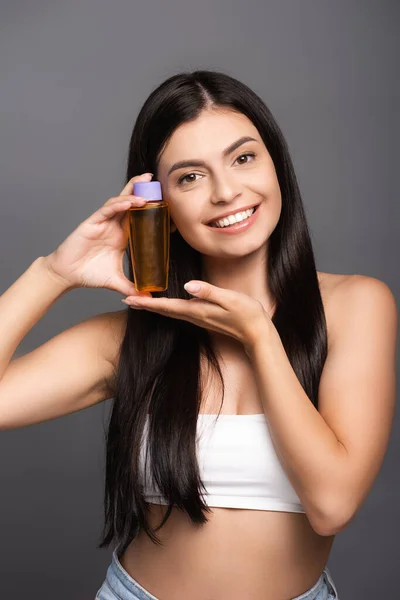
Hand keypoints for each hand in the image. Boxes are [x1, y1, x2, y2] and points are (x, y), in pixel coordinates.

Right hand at [43, 172, 154, 296]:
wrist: (67, 275)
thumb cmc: (89, 274)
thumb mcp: (116, 281)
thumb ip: (132, 289)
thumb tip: (147, 300)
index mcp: (122, 235)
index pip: (139, 216)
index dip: (150, 208)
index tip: (166, 203)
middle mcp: (114, 225)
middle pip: (130, 202)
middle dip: (142, 190)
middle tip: (155, 179)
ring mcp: (103, 222)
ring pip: (120, 201)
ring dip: (132, 193)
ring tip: (146, 187)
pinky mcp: (92, 222)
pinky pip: (107, 209)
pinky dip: (119, 204)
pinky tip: (130, 202)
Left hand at [121, 280, 272, 352]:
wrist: (257, 332)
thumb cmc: (247, 313)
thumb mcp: (230, 299)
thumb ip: (209, 292)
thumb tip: (188, 285)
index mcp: (197, 311)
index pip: (166, 306)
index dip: (147, 303)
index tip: (128, 299)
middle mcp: (194, 316)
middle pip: (164, 311)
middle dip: (144, 306)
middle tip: (126, 300)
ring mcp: (198, 318)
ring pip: (170, 312)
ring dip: (154, 307)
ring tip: (140, 302)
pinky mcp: (203, 317)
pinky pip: (179, 312)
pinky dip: (167, 308)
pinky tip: (165, 304)